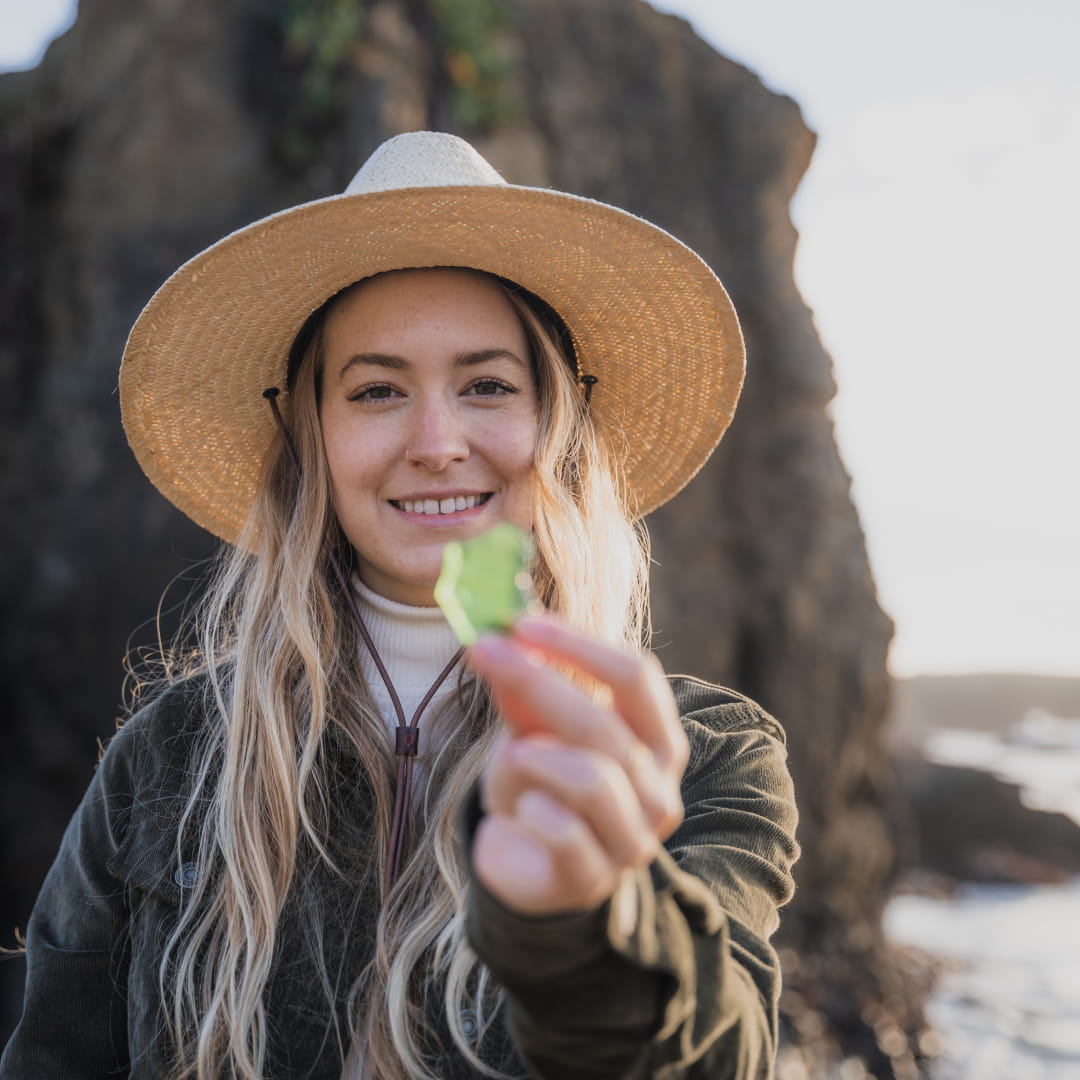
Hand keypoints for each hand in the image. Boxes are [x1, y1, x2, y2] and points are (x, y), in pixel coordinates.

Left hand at [465, 615, 688, 915]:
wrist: (524, 860)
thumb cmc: (539, 781)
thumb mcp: (532, 727)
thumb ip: (525, 689)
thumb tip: (503, 634)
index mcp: (656, 739)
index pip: (636, 676)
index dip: (579, 645)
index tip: (522, 623)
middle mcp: (658, 790)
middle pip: (605, 722)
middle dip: (537, 680)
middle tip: (482, 651)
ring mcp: (632, 841)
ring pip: (593, 779)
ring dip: (539, 755)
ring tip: (512, 753)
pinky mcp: (592, 880)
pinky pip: (565, 834)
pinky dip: (533, 810)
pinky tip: (522, 809)